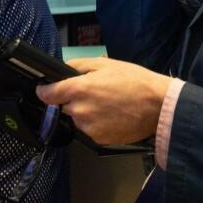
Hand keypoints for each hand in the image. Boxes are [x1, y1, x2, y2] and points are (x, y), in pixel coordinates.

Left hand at [36, 57, 171, 144]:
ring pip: (78, 118)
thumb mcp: (105, 64)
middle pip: (64, 106)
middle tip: (96, 93)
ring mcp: (88, 127)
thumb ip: (78, 65)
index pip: (47, 94)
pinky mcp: (98, 139)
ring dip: (86, 112)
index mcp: (78, 89)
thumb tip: (61, 69)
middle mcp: (79, 110)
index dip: (44, 91)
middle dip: (74, 100)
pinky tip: (112, 115)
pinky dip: (96, 123)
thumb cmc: (134, 81)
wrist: (158, 106)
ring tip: (108, 104)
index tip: (44, 89)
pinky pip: (90, 129)